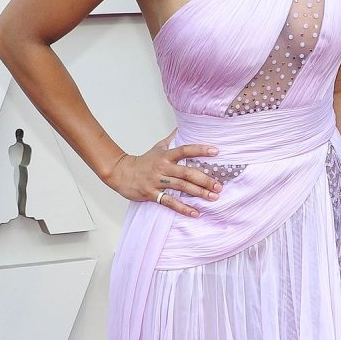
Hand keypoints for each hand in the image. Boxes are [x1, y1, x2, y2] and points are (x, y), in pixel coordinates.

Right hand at [106, 131, 223, 217]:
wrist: (121, 173)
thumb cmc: (143, 161)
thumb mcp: (158, 148)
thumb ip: (172, 139)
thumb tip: (183, 126)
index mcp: (165, 156)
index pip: (185, 150)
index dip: (200, 150)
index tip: (216, 151)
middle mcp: (162, 167)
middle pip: (186, 172)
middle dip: (204, 179)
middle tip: (219, 186)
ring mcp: (157, 181)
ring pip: (181, 187)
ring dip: (198, 193)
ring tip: (213, 198)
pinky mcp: (152, 194)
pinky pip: (170, 202)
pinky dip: (183, 208)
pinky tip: (196, 213)